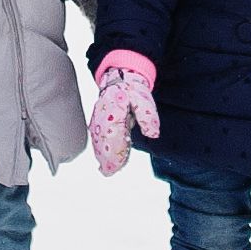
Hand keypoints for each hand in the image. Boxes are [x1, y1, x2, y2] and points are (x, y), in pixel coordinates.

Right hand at [86, 51, 159, 176]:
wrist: (119, 77)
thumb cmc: (132, 90)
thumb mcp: (144, 100)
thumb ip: (148, 117)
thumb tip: (153, 133)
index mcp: (114, 110)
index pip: (114, 134)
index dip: (116, 151)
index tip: (119, 164)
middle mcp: (102, 116)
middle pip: (103, 140)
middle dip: (107, 157)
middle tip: (111, 172)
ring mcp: (97, 118)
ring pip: (98, 140)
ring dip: (102, 155)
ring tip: (107, 170)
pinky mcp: (96, 122)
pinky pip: (97, 137)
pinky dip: (99, 149)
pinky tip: (103, 159)